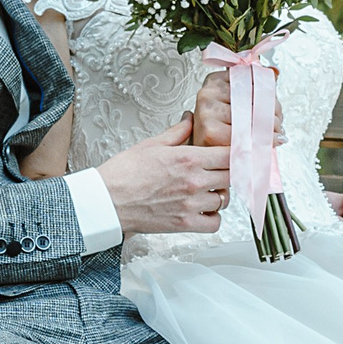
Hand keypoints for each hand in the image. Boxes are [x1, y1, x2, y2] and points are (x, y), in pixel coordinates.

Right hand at [95, 116, 235, 234]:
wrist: (107, 200)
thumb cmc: (123, 174)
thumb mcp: (151, 144)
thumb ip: (177, 132)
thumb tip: (188, 120)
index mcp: (188, 158)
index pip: (229, 154)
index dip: (235, 152)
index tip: (233, 153)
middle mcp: (194, 181)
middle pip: (232, 176)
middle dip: (228, 172)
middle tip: (220, 170)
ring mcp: (191, 204)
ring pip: (225, 199)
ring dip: (219, 194)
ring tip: (207, 189)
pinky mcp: (185, 223)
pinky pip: (215, 223)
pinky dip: (213, 216)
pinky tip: (203, 209)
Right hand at [191, 69, 282, 148]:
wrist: (202, 157)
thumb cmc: (218, 130)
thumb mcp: (233, 104)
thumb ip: (252, 87)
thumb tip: (275, 72)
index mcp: (214, 81)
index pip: (250, 78)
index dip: (268, 94)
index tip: (274, 106)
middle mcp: (208, 93)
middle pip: (252, 96)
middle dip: (272, 111)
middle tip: (278, 123)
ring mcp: (207, 111)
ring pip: (251, 116)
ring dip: (270, 127)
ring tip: (274, 134)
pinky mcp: (210, 131)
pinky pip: (245, 134)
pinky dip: (262, 140)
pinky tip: (268, 143)